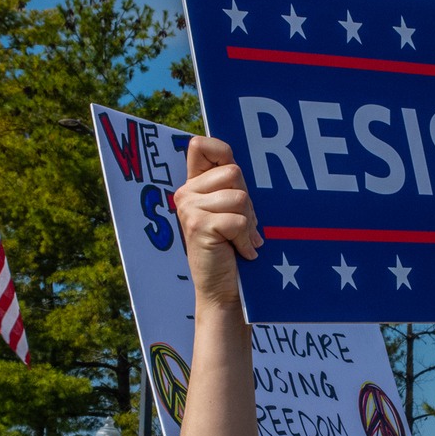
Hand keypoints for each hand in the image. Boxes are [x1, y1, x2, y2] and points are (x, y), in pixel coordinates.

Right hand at [178, 137, 261, 308]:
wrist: (221, 289)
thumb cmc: (229, 250)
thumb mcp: (228, 212)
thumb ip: (229, 187)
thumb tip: (241, 166)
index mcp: (193, 185)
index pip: (201, 145)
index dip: (222, 151)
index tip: (234, 176)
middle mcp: (185, 193)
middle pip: (233, 173)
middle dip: (248, 201)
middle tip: (244, 226)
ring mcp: (190, 209)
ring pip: (238, 197)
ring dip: (249, 223)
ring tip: (242, 240)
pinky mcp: (199, 226)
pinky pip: (237, 220)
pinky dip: (246, 239)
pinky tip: (241, 251)